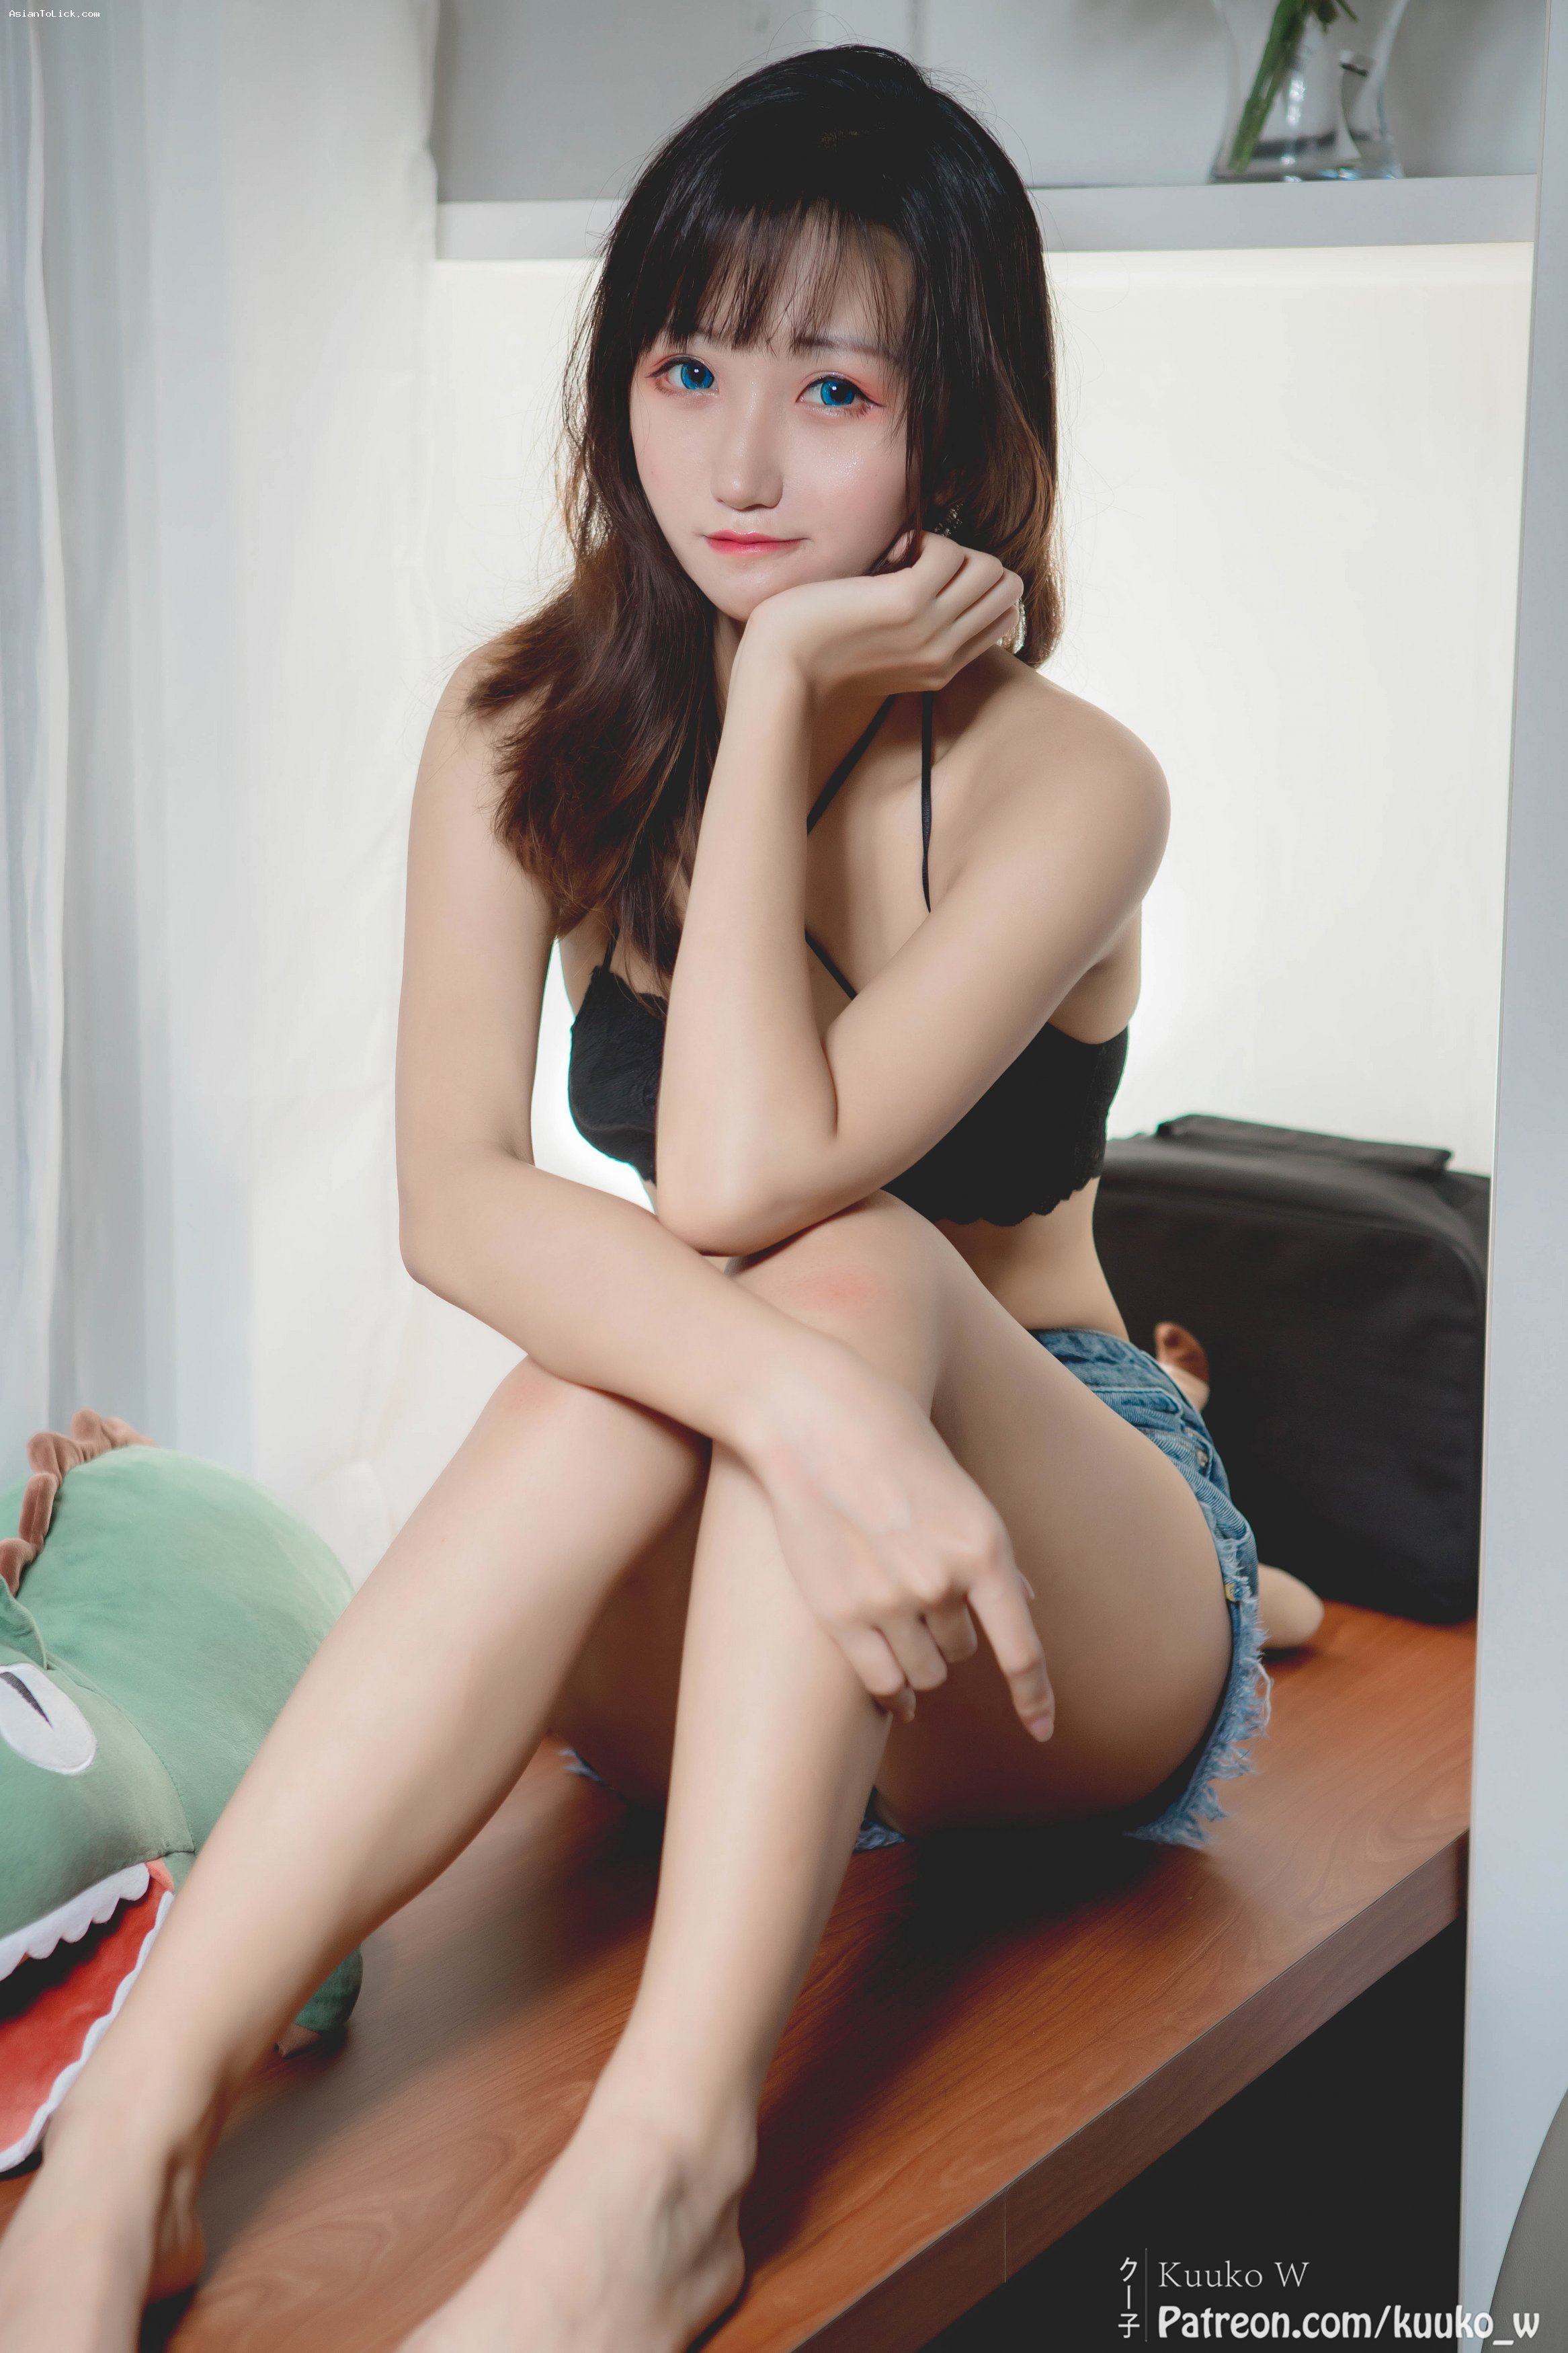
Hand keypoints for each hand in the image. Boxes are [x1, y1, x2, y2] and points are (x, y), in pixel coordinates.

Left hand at [736, 531, 1023, 704]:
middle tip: (920, 564)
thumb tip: (933, 579)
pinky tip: (891, 551)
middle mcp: (945, 654)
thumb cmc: (815, 653)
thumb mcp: (879, 652)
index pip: (1002, 616)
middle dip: (970, 563)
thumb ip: (914, 631)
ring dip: (950, 548)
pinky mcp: (907, 603)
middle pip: (1006, 589)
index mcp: (942, 668)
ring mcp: (931, 630)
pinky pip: (949, 551)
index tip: (929, 581)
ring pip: (990, 568)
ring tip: (906, 558)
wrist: (780, 673)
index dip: (974, 585)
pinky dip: (924, 538)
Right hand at [738, 1339, 1054, 1739]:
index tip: (1040, 1730)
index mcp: (984, 1549)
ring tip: (894, 1614)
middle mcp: (941, 1582)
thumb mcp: (962, 1497)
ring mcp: (888, 1601)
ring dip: (918, 1657)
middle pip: (962, 1652)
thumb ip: (990, 1558)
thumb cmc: (895, 1451)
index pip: (1021, 1650)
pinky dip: (891, 1693)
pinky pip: (881, 1682)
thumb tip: (1024, 1603)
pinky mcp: (839, 1613)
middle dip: (950, 1632)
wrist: (816, 1421)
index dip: (1034, 1697)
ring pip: (923, 1672)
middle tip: (919, 1589)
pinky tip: (893, 1696)